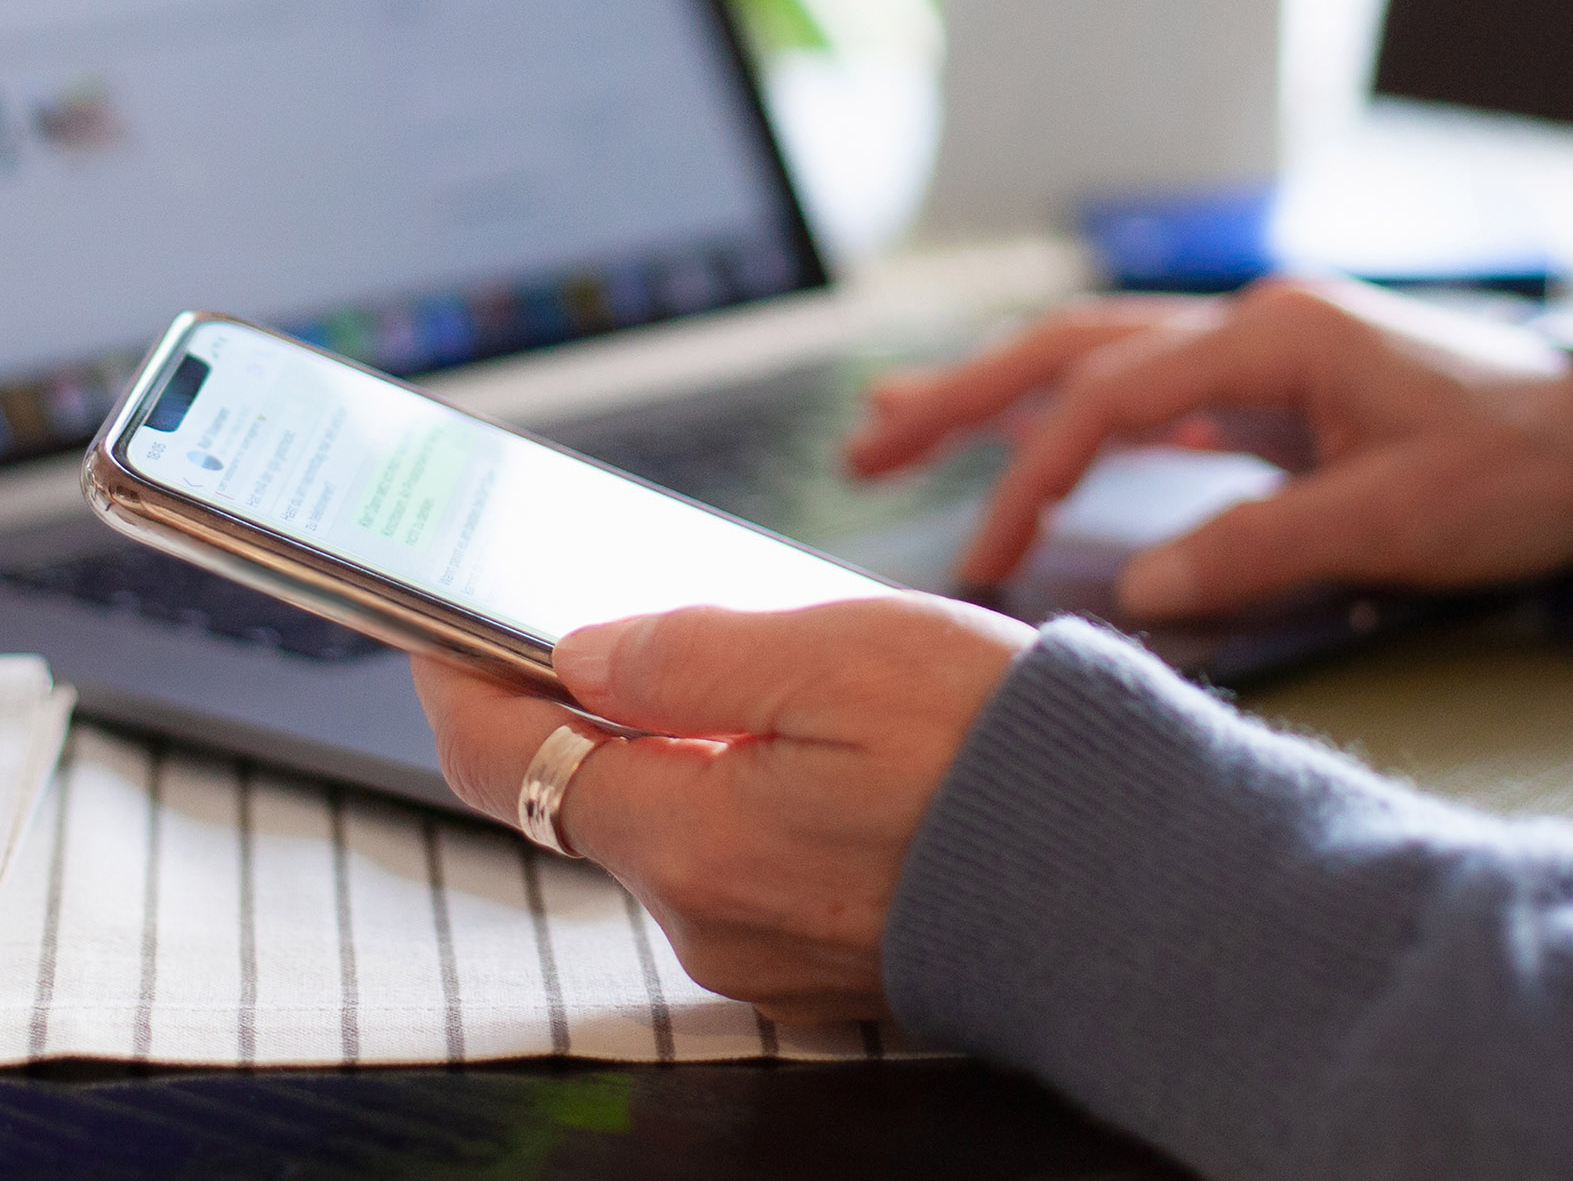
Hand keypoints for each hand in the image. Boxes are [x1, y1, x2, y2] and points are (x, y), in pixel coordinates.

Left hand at [409, 594, 1029, 1022]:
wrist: (1142, 885)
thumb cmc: (1005, 760)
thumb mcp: (838, 655)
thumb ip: (689, 658)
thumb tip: (580, 652)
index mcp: (690, 842)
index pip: (508, 765)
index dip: (456, 685)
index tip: (430, 624)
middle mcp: (705, 918)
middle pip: (583, 796)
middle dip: (574, 703)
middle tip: (585, 610)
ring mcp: (762, 953)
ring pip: (667, 825)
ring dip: (670, 747)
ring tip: (726, 658)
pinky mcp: (821, 962)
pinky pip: (738, 861)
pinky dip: (736, 792)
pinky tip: (797, 735)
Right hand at [846, 280, 1572, 623]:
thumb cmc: (1521, 470)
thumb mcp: (1398, 519)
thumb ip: (1262, 545)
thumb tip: (1137, 588)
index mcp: (1273, 336)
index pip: (1107, 397)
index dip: (1030, 476)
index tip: (979, 557)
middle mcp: (1250, 324)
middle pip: (1070, 347)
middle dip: (959, 394)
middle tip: (864, 446)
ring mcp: (1258, 348)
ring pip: (1093, 358)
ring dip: (995, 393)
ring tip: (897, 428)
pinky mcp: (1272, 385)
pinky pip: (1140, 389)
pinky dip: (1066, 415)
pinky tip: (1026, 447)